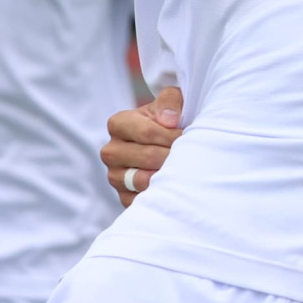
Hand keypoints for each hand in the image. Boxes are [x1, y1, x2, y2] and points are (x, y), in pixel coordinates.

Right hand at [103, 85, 183, 205]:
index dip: (172, 135)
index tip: (188, 135)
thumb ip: (170, 101)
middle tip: (192, 154)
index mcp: (119, 124)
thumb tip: (169, 120)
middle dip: (174, 155)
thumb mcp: (171, 101)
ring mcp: (115, 176)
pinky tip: (175, 186)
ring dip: (168, 175)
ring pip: (143, 180)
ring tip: (185, 168)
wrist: (167, 143)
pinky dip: (160, 194)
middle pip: (147, 156)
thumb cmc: (170, 119)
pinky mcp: (123, 196)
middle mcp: (111, 151)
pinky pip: (141, 200)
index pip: (147, 132)